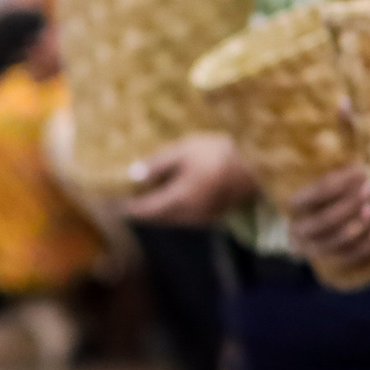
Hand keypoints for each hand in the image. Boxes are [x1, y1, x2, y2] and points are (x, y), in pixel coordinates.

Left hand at [119, 132, 256, 224]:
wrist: (258, 165)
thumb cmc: (219, 152)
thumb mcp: (185, 150)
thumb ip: (158, 164)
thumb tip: (132, 175)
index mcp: (178, 199)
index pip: (145, 210)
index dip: (127, 207)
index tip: (111, 202)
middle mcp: (188, 215)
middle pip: (157, 218)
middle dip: (141, 210)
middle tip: (126, 197)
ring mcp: (202, 218)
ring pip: (172, 219)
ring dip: (158, 211)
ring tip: (147, 195)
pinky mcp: (213, 216)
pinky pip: (186, 217)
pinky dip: (174, 210)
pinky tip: (173, 195)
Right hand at [287, 165, 369, 268]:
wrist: (325, 224)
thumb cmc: (334, 194)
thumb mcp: (334, 182)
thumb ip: (344, 178)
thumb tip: (363, 173)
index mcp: (295, 206)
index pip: (319, 192)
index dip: (342, 182)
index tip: (363, 172)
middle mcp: (298, 230)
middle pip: (325, 220)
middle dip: (350, 205)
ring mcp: (312, 249)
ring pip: (336, 240)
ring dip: (358, 225)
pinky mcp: (329, 262)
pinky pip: (349, 256)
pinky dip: (366, 244)